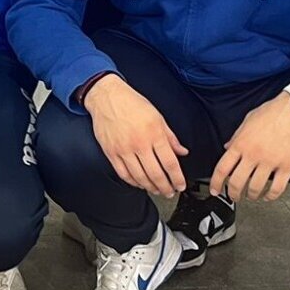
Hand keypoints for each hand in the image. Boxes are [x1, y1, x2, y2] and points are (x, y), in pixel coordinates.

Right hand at [85, 74, 188, 197]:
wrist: (107, 97)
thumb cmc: (132, 103)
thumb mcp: (157, 117)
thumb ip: (171, 137)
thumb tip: (182, 151)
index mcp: (154, 133)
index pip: (170, 163)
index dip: (177, 178)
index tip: (180, 185)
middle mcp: (139, 143)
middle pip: (156, 174)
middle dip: (166, 187)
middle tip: (170, 192)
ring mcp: (124, 150)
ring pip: (140, 177)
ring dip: (151, 187)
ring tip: (157, 190)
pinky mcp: (111, 153)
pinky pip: (124, 174)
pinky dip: (133, 182)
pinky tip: (140, 184)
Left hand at [210, 93, 289, 201]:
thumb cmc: (274, 111)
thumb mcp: (248, 120)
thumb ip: (236, 136)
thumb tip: (228, 148)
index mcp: (242, 143)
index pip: (222, 168)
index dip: (216, 183)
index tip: (215, 190)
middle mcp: (254, 154)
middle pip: (237, 183)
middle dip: (233, 193)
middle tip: (233, 196)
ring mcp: (271, 161)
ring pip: (256, 188)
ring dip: (251, 195)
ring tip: (251, 195)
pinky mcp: (287, 166)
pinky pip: (277, 188)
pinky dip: (271, 196)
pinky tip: (268, 196)